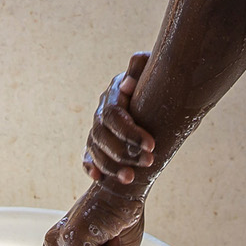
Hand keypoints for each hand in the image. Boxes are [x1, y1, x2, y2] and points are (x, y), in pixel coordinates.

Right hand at [83, 52, 156, 185]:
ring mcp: (99, 128)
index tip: (151, 145)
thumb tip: (127, 87)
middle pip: (101, 135)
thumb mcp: (153, 66)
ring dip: (110, 165)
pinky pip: (88, 155)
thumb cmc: (157, 79)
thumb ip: (140, 67)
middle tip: (149, 162)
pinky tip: (99, 179)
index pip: (113, 115)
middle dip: (124, 152)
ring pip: (95, 148)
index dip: (130, 132)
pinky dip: (91, 166)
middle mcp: (102, 111)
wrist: (154, 91)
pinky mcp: (98, 142)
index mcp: (114, 94)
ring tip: (130, 178)